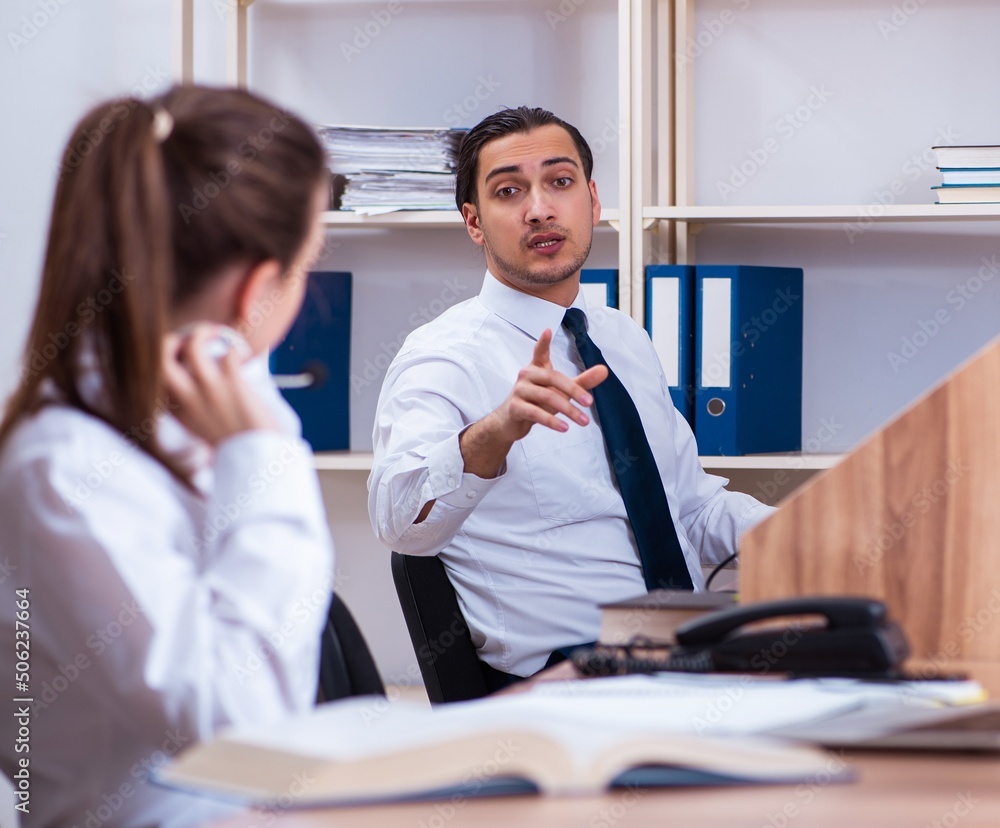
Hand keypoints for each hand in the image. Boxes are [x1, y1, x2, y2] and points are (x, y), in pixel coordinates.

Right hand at [162, 324, 279, 445]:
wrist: (256, 458)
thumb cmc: (232, 442)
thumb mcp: (198, 427)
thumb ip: (189, 406)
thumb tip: (192, 381)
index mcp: (175, 410)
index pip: (151, 377)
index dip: (161, 360)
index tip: (176, 355)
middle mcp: (186, 398)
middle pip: (159, 358)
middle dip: (168, 340)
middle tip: (185, 339)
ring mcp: (209, 389)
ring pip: (192, 346)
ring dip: (202, 332)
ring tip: (213, 333)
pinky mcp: (232, 383)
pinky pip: (228, 353)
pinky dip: (234, 350)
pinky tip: (240, 358)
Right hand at [458, 329, 607, 478]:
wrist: (510, 422)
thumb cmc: (537, 402)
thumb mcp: (561, 392)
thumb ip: (582, 382)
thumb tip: (604, 370)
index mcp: (536, 368)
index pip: (539, 352)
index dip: (543, 342)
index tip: (547, 330)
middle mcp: (526, 376)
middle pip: (553, 378)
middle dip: (574, 391)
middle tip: (590, 403)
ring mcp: (519, 391)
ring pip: (546, 397)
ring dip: (568, 410)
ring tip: (583, 421)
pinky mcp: (514, 407)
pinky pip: (535, 413)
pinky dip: (551, 421)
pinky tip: (564, 427)